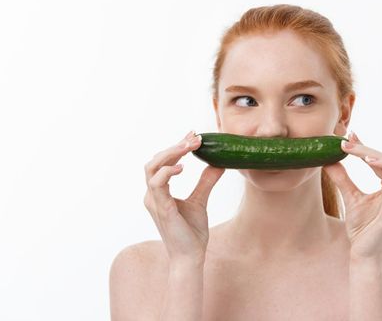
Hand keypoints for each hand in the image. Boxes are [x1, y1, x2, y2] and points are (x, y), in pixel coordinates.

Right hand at [143, 130, 224, 264]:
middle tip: (195, 138)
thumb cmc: (191, 232)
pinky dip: (168, 172)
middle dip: (174, 146)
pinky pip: (157, 185)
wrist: (190, 256)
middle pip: (155, 161)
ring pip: (152, 168)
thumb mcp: (200, 200)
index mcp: (159, 192)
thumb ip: (206, 182)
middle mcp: (152, 195)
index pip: (163, 162)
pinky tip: (183, 166)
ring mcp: (154, 202)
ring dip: (171, 153)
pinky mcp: (162, 209)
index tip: (194, 136)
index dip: (176, 146)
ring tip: (190, 146)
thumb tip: (218, 164)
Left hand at [322, 131, 381, 262]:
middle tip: (347, 143)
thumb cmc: (360, 226)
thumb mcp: (349, 196)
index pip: (377, 160)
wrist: (361, 250)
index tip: (348, 136)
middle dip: (367, 150)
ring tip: (364, 155)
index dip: (363, 147)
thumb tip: (328, 160)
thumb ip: (342, 178)